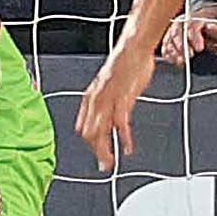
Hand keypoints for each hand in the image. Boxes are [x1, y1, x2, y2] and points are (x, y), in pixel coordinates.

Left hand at [74, 44, 152, 170]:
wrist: (132, 49)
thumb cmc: (124, 66)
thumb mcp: (110, 86)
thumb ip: (108, 102)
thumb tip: (111, 117)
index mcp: (91, 98)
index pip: (84, 125)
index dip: (89, 141)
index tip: (97, 152)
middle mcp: (96, 100)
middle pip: (90, 133)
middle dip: (96, 151)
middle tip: (104, 166)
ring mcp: (108, 101)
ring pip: (100, 131)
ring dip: (105, 150)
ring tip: (110, 163)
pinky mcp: (122, 99)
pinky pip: (120, 123)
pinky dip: (123, 138)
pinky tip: (126, 148)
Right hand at [159, 8, 216, 67]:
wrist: (202, 32)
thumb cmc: (209, 34)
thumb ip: (216, 31)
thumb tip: (211, 26)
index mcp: (192, 19)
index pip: (191, 26)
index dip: (194, 37)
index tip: (200, 48)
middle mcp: (179, 24)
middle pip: (176, 33)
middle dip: (182, 45)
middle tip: (189, 56)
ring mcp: (171, 32)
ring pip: (169, 41)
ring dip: (174, 52)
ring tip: (182, 61)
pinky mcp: (167, 41)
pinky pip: (164, 48)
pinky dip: (169, 55)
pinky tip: (176, 61)